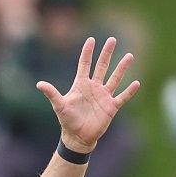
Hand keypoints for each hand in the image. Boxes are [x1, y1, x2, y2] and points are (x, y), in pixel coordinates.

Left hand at [38, 37, 139, 154]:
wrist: (78, 137)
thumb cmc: (67, 120)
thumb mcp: (59, 106)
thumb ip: (52, 93)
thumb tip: (39, 84)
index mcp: (81, 85)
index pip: (85, 65)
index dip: (87, 53)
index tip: (91, 40)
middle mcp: (94, 87)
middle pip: (102, 66)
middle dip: (107, 53)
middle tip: (112, 39)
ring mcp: (104, 96)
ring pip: (115, 78)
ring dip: (122, 68)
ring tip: (129, 55)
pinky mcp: (111, 107)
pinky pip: (122, 97)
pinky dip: (129, 91)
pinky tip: (136, 83)